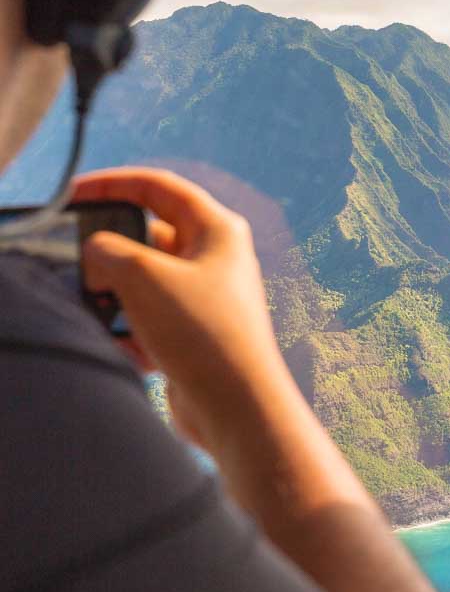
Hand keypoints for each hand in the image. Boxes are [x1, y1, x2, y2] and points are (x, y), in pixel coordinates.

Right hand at [73, 167, 296, 459]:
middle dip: (112, 255)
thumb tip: (96, 258)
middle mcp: (217, 259)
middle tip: (87, 270)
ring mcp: (207, 298)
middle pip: (148, 237)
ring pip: (144, 283)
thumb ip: (106, 251)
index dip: (112, 184)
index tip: (72, 194)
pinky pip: (149, 321)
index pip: (159, 187)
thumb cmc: (203, 332)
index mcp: (218, 229)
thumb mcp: (141, 276)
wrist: (235, 406)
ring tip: (107, 316)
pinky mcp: (195, 334)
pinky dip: (131, 333)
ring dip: (118, 299)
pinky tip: (130, 350)